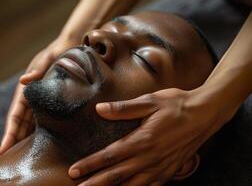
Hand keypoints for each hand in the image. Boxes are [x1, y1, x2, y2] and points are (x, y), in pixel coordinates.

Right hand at [0, 37, 77, 155]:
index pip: (15, 115)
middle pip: (20, 122)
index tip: (4, 148)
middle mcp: (31, 96)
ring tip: (23, 154)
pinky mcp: (52, 100)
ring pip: (30, 122)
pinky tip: (41, 140)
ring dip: (25, 137)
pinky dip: (39, 130)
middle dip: (14, 139)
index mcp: (27, 88)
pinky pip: (43, 118)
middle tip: (9, 157)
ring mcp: (41, 100)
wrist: (71, 47)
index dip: (9, 132)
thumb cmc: (58, 52)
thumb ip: (37, 70)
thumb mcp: (47, 59)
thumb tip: (23, 81)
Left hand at [68, 88, 221, 185]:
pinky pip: (150, 185)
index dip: (90, 164)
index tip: (74, 172)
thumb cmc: (176, 105)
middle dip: (96, 182)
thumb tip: (100, 109)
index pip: (109, 155)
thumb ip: (124, 108)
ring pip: (132, 184)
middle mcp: (150, 157)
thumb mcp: (150, 101)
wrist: (205, 114)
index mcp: (142, 139)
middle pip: (117, 175)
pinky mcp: (170, 169)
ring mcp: (161, 166)